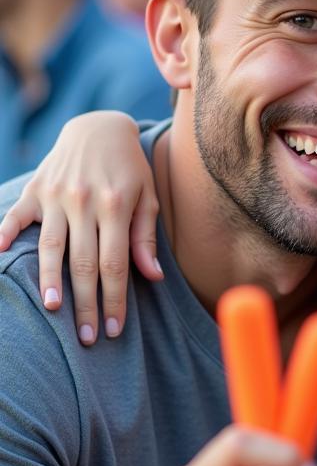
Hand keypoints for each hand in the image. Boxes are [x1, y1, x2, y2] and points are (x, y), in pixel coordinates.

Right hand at [0, 110, 160, 343]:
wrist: (99, 127)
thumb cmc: (131, 169)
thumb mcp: (147, 198)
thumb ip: (144, 238)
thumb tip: (152, 278)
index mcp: (115, 207)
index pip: (114, 265)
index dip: (113, 299)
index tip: (113, 329)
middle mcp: (84, 202)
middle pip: (83, 263)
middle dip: (85, 303)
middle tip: (86, 337)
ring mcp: (56, 196)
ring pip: (50, 246)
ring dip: (49, 280)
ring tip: (52, 310)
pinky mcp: (35, 189)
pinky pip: (15, 216)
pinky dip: (4, 235)